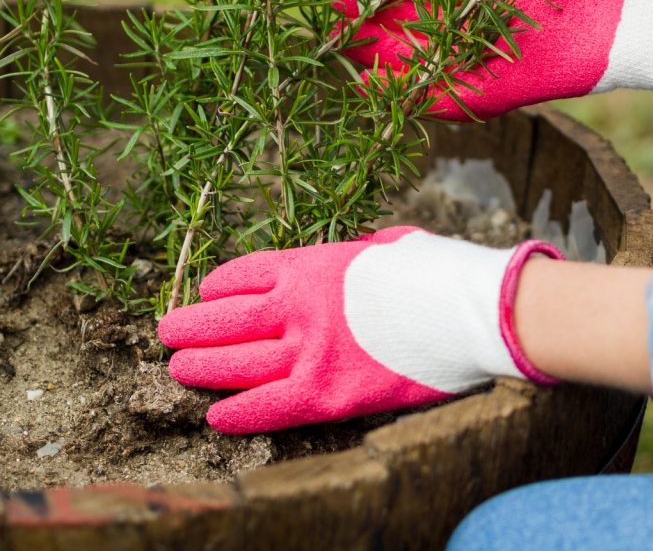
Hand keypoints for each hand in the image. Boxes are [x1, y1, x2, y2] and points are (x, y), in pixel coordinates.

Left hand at [158, 226, 560, 433]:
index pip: (246, 274)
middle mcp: (300, 307)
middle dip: (192, 326)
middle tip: (169, 333)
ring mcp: (310, 352)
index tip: (206, 292)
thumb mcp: (393, 246)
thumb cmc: (442, 272)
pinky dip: (238, 412)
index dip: (218, 286)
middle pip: (227, 320)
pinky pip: (267, 408)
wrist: (473, 310)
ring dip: (201, 366)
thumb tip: (365, 254)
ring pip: (236, 364)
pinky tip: (217, 415)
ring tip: (179, 368)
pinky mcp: (328, 394)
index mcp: (314, 265)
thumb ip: (363, 254)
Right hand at [333, 0, 652, 120]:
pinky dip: (420, 97)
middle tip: (333, 5)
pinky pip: (453, 99)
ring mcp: (486, 61)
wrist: (634, 14)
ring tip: (346, 48)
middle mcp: (476, 26)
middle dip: (371, 16)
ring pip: (422, 63)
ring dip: (383, 58)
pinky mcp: (502, 91)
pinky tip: (387, 90)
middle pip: (410, 24)